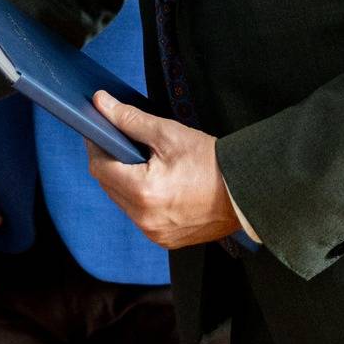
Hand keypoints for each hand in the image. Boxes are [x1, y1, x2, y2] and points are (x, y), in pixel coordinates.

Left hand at [86, 91, 241, 249]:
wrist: (247, 192)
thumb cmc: (212, 163)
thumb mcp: (169, 133)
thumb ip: (130, 119)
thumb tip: (101, 104)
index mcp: (142, 192)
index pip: (99, 167)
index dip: (96, 145)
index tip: (98, 130)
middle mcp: (144, 218)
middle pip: (109, 185)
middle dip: (111, 162)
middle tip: (121, 141)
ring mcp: (155, 232)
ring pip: (123, 202)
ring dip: (125, 181)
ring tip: (142, 161)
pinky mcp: (166, 239)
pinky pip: (141, 216)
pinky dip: (142, 199)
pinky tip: (156, 183)